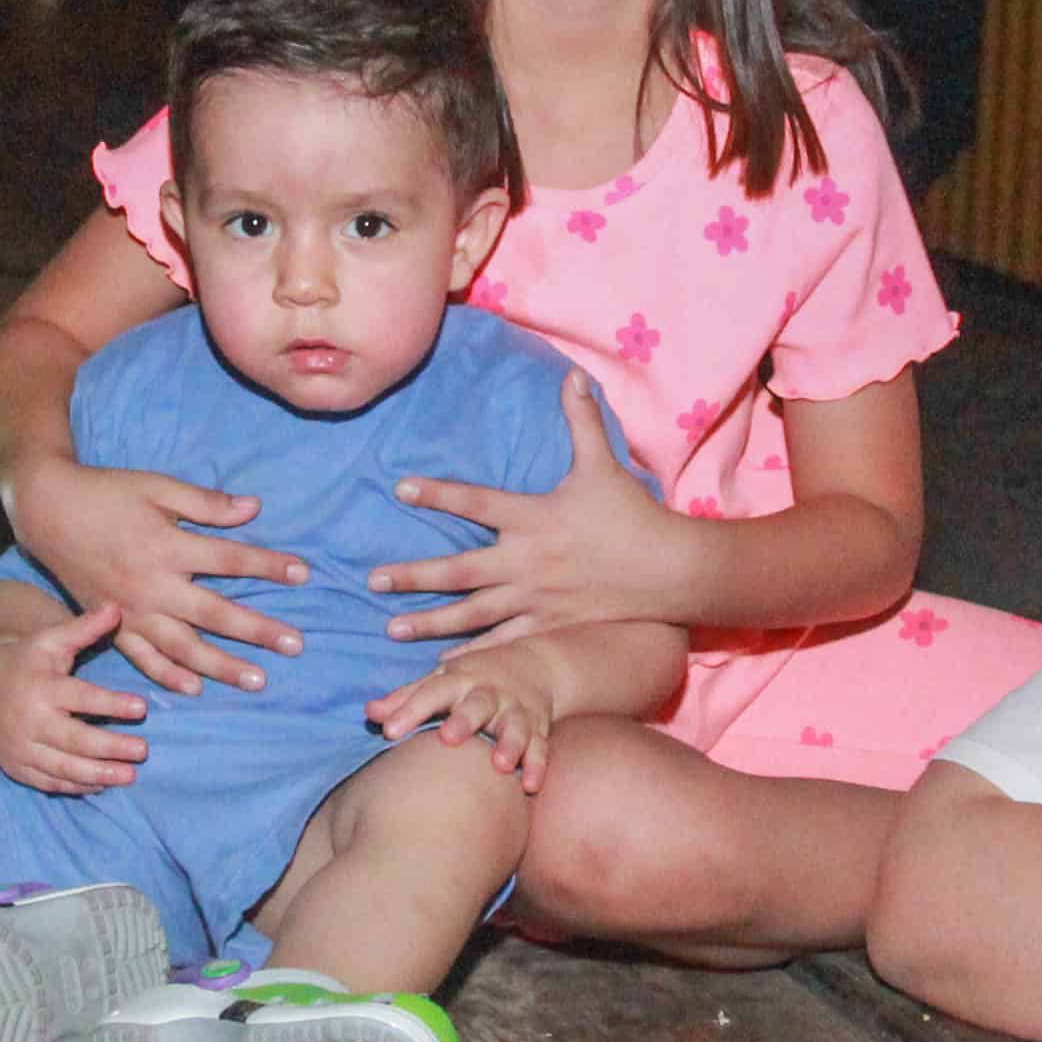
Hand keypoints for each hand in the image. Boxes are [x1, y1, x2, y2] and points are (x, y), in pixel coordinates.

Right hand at [0, 596, 150, 792]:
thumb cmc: (29, 660)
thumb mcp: (53, 639)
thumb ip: (85, 628)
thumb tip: (117, 607)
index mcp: (42, 687)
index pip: (82, 698)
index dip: (112, 704)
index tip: (141, 708)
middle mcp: (29, 720)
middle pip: (75, 740)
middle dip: (111, 748)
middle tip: (143, 750)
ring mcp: (20, 747)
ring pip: (63, 767)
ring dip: (98, 773)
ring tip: (129, 775)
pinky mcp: (17, 767)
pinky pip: (49, 782)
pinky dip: (76, 786)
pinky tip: (103, 783)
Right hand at [1, 456, 300, 694]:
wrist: (47, 511)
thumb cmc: (107, 493)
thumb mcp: (157, 487)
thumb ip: (205, 503)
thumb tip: (253, 508)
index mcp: (167, 546)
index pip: (231, 559)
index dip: (269, 565)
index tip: (304, 574)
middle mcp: (152, 585)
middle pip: (215, 613)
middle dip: (257, 631)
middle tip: (295, 646)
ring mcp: (131, 610)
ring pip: (183, 647)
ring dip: (221, 666)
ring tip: (256, 680)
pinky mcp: (112, 624)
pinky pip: (142, 657)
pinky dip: (167, 675)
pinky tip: (194, 688)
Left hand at [365, 638, 578, 790]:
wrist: (534, 665)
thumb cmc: (473, 679)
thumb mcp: (440, 681)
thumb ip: (406, 698)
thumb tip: (369, 713)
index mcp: (459, 680)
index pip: (430, 692)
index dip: (410, 710)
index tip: (388, 731)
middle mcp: (489, 693)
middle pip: (477, 705)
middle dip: (464, 720)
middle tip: (448, 738)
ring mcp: (516, 710)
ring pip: (514, 726)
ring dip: (510, 744)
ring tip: (502, 765)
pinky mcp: (538, 728)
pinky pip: (540, 748)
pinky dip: (538, 766)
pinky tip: (531, 786)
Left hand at [375, 374, 695, 642]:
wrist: (668, 570)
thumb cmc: (631, 515)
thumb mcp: (603, 464)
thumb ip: (582, 420)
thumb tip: (571, 374)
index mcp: (534, 518)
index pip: (476, 503)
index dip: (438, 494)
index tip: (400, 488)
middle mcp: (527, 561)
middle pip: (459, 571)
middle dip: (413, 576)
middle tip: (373, 581)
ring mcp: (536, 599)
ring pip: (473, 614)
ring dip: (430, 622)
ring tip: (391, 628)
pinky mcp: (551, 626)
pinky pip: (506, 644)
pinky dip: (475, 656)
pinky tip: (445, 667)